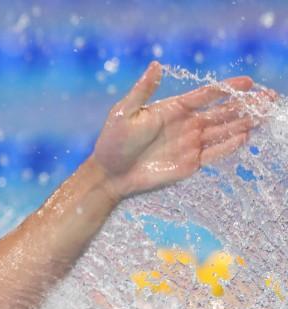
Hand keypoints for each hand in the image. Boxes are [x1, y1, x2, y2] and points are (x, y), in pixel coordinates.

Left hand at [89, 61, 272, 199]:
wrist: (110, 174)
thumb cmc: (113, 141)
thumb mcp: (125, 112)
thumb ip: (143, 90)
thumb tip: (156, 65)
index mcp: (173, 109)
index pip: (206, 95)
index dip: (227, 88)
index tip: (248, 81)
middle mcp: (186, 124)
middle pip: (222, 112)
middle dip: (245, 104)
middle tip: (267, 97)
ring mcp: (190, 143)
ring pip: (223, 130)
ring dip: (244, 122)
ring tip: (264, 114)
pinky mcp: (190, 162)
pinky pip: (216, 152)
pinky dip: (230, 145)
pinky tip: (245, 136)